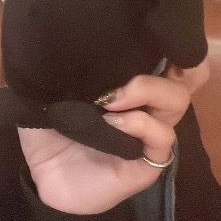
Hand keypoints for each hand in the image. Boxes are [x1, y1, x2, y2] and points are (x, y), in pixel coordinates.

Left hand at [19, 59, 208, 215]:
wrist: (42, 180)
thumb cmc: (49, 135)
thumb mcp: (46, 97)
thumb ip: (53, 73)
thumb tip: (48, 44)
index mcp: (126, 91)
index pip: (163, 62)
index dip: (163, 49)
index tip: (138, 41)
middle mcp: (144, 109)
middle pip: (177, 77)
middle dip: (153, 72)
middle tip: (119, 82)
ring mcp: (149, 136)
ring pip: (176, 102)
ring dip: (147, 92)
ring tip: (113, 100)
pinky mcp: (147, 164)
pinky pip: (162, 139)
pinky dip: (141, 124)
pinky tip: (113, 123)